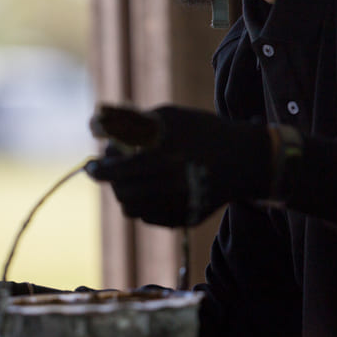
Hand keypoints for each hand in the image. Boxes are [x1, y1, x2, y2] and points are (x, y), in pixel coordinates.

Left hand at [85, 104, 272, 226]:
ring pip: (133, 209)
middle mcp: (170, 187)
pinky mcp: (184, 219)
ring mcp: (178, 207)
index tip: (92, 165)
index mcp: (165, 159)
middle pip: (122, 193)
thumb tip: (97, 129)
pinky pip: (150, 217)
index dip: (99, 170)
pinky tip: (150, 188)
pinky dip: (144, 204)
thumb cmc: (203, 131)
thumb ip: (132, 123)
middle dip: (111, 181)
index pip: (117, 170)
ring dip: (124, 194)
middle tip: (109, 170)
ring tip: (128, 179)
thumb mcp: (169, 117)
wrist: (245, 159)